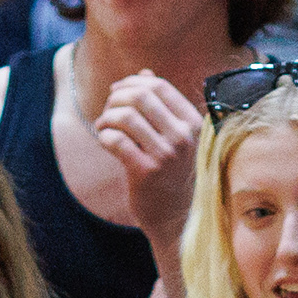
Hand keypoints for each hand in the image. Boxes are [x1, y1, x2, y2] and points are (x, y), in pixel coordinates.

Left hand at [92, 71, 205, 249]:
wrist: (178, 224)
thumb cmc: (175, 179)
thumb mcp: (177, 140)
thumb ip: (163, 106)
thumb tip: (145, 73)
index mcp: (193, 125)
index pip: (158, 86)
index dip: (132, 83)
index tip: (118, 94)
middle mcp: (183, 138)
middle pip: (139, 96)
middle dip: (116, 98)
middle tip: (108, 112)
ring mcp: (166, 156)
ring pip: (125, 115)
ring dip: (107, 117)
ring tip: (104, 127)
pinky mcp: (146, 173)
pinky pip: (116, 140)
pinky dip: (104, 136)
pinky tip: (105, 143)